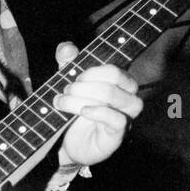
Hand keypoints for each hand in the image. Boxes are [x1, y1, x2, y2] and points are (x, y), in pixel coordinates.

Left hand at [51, 41, 142, 167]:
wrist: (67, 144)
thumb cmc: (73, 112)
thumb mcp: (67, 85)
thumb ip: (67, 64)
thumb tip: (66, 47)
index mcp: (118, 84)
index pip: (114, 69)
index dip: (92, 71)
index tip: (73, 78)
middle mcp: (126, 98)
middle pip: (116, 79)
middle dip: (85, 83)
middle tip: (65, 91)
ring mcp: (125, 117)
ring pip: (115, 97)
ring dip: (83, 96)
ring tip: (63, 102)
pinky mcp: (117, 135)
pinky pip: (118, 119)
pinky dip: (98, 112)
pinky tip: (83, 111)